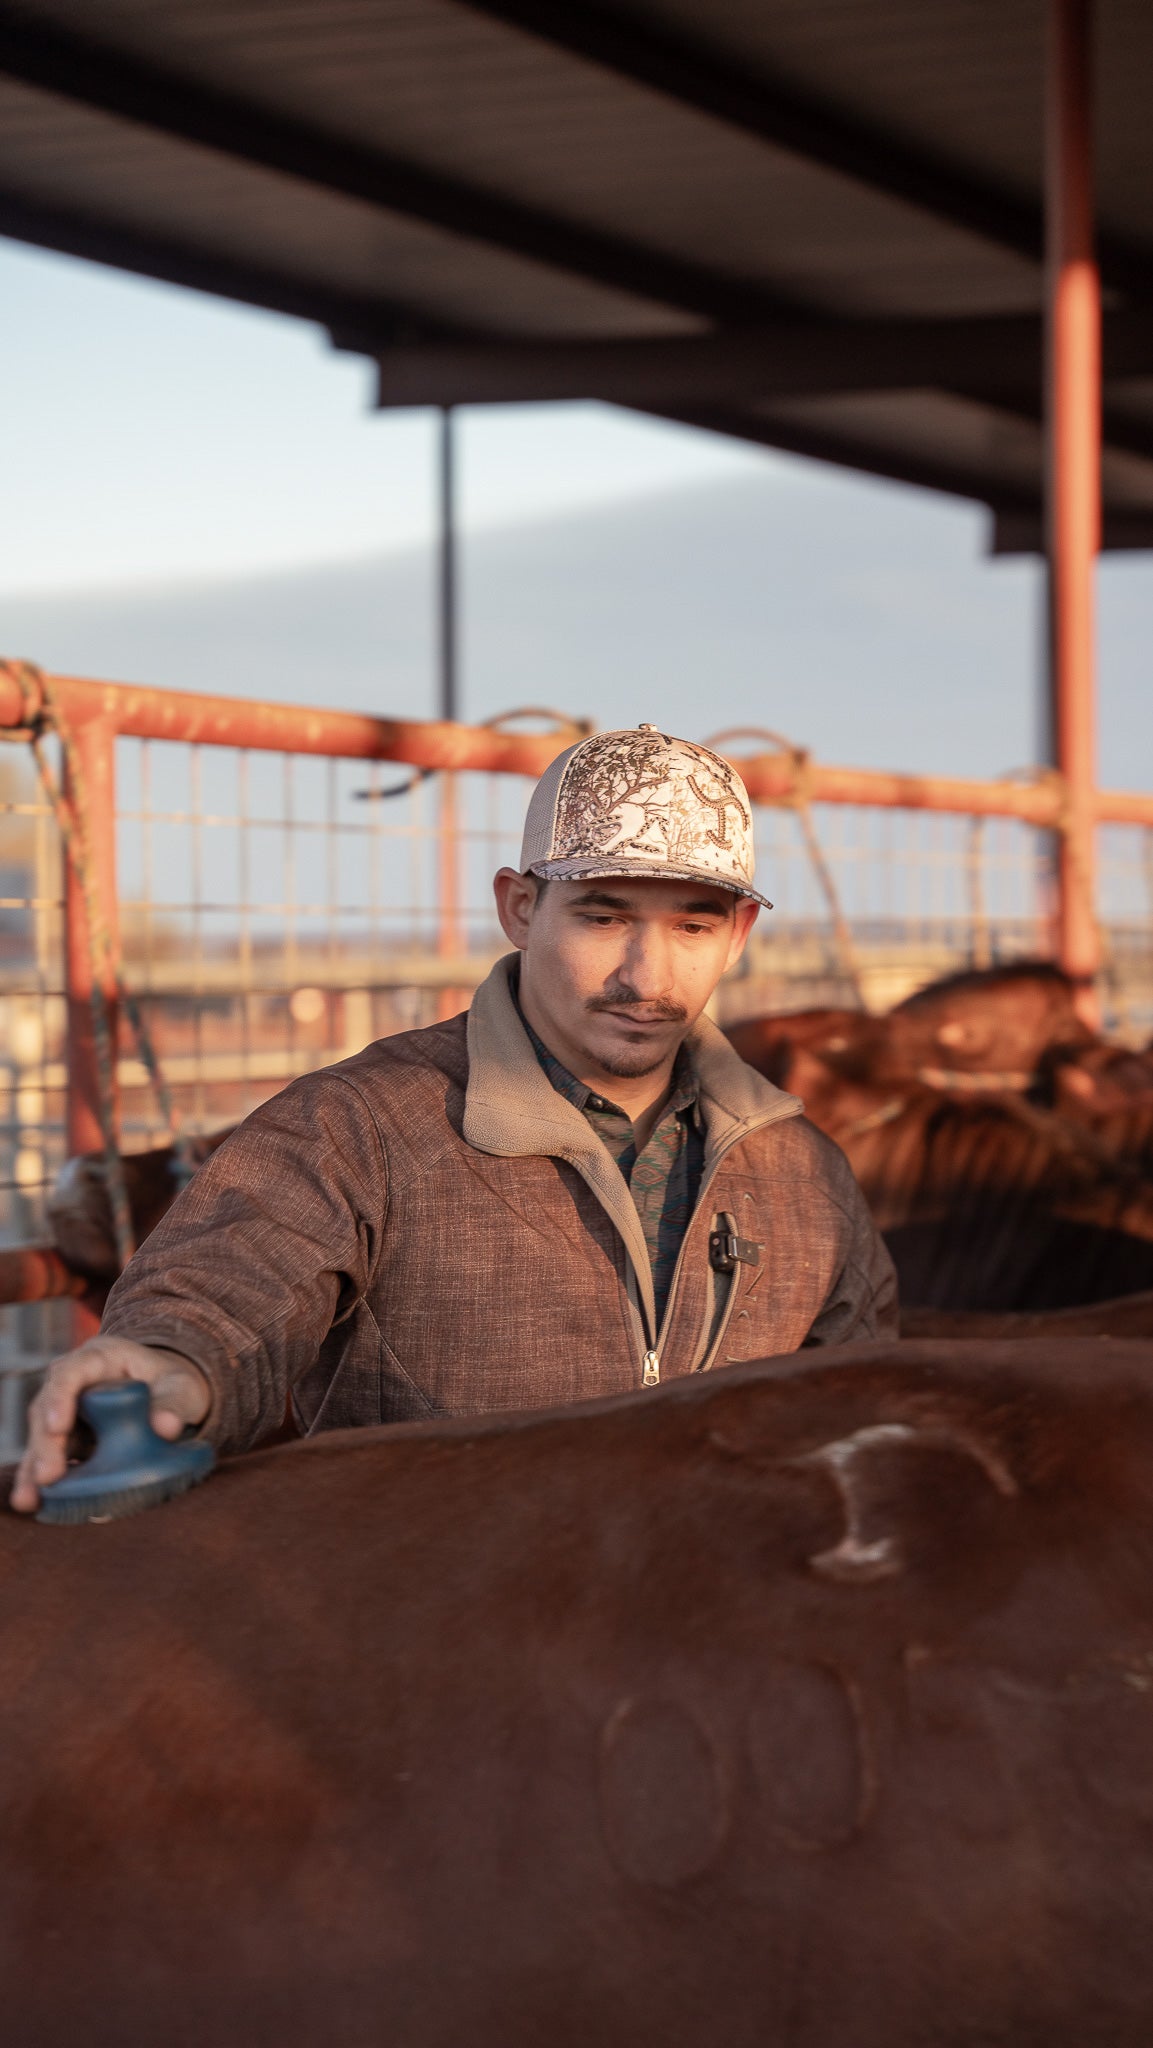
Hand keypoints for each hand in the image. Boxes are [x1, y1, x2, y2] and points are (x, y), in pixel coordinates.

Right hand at [9, 1334, 210, 1514]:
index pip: (71, 1371)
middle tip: (48, 1475)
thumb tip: (165, 1427)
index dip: (59, 1397)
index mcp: (100, 1357)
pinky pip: (47, 1457)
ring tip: (32, 1497)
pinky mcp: (66, 1437)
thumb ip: (174, 1402)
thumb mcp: (181, 1387)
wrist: (169, 1397)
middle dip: (45, 1443)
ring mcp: (66, 1410)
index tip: (57, 1426)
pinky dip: (38, 1479)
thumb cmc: (172, 1385)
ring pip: (41, 1435)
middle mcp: (74, 1381)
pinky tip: (32, 1501)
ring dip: (35, 1466)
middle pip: (47, 1407)